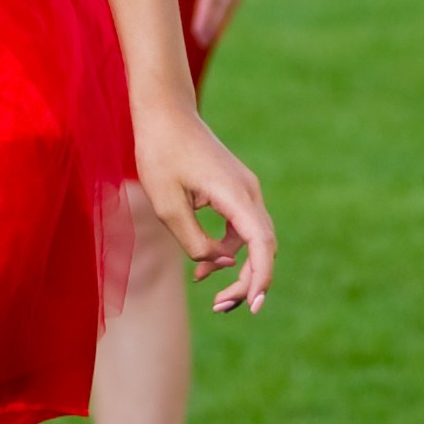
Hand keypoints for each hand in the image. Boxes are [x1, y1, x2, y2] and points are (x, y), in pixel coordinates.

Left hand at [132, 97, 274, 314]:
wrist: (165, 114)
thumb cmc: (161, 155)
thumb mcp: (168, 206)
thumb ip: (194, 242)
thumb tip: (221, 264)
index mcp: (235, 195)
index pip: (260, 244)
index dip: (260, 277)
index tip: (253, 305)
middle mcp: (248, 193)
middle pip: (262, 247)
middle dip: (247, 282)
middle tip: (221, 308)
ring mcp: (245, 190)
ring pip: (253, 241)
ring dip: (237, 269)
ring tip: (213, 297)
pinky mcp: (235, 191)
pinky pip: (241, 229)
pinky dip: (228, 250)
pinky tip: (205, 266)